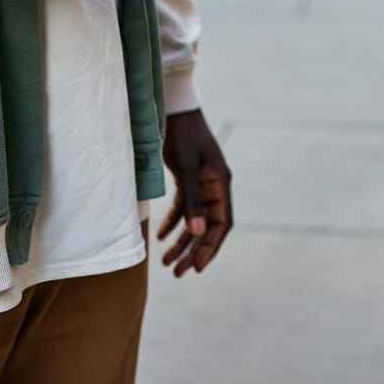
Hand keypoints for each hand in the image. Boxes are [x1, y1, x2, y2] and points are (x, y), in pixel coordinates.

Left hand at [157, 109, 232, 276]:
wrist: (175, 109)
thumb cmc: (183, 136)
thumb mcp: (186, 169)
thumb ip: (193, 201)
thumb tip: (199, 233)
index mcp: (221, 183)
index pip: (222, 224)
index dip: (211, 247)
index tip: (196, 268)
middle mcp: (215, 186)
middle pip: (208, 226)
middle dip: (193, 250)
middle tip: (177, 273)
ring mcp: (203, 183)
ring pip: (195, 220)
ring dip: (183, 241)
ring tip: (167, 262)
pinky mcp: (189, 179)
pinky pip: (184, 207)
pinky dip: (174, 222)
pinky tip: (162, 236)